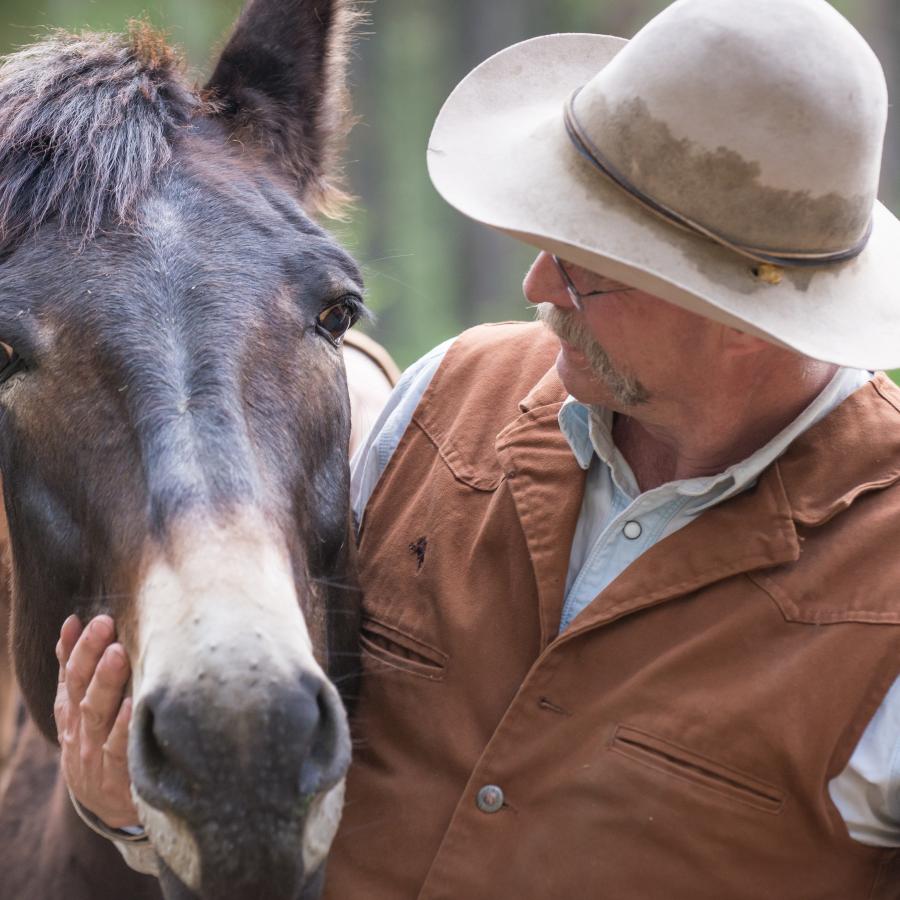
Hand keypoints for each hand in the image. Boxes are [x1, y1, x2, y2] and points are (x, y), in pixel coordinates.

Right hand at [54, 614, 139, 829]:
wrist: (111, 809)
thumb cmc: (103, 746)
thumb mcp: (84, 712)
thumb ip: (77, 673)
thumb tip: (72, 624)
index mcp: (72, 714)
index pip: (68, 676)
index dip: (73, 648)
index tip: (82, 620)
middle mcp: (79, 732)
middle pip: (80, 688)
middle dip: (90, 654)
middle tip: (104, 624)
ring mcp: (94, 756)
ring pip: (96, 714)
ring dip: (105, 682)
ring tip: (117, 653)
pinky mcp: (115, 779)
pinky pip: (118, 750)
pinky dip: (123, 726)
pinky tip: (132, 705)